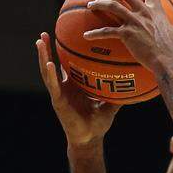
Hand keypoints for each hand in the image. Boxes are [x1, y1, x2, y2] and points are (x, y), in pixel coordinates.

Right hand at [35, 32, 120, 147]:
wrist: (90, 139)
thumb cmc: (98, 124)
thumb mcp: (109, 104)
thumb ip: (118, 92)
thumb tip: (132, 82)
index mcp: (74, 87)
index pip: (67, 66)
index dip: (63, 53)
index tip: (64, 36)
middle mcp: (64, 88)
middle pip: (53, 64)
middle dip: (48, 49)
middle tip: (45, 32)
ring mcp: (59, 94)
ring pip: (48, 71)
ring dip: (43, 56)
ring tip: (40, 41)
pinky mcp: (58, 101)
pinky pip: (53, 86)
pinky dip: (50, 74)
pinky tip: (48, 63)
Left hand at [84, 0, 172, 74]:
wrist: (168, 62)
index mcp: (156, 12)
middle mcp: (144, 13)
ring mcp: (134, 22)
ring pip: (112, 6)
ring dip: (99, 3)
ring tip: (91, 4)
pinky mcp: (127, 34)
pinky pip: (107, 31)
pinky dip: (95, 33)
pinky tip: (87, 35)